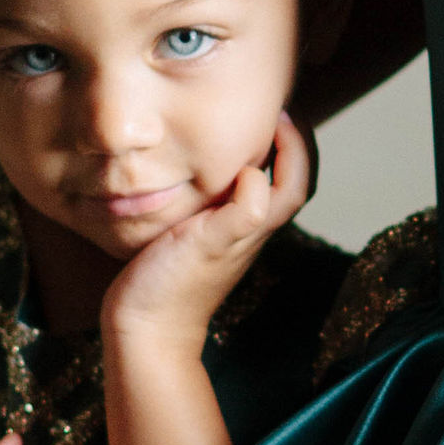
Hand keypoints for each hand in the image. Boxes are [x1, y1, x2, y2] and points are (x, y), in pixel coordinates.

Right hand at [99, 115, 312, 357]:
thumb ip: (241, 210)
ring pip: (262, 192)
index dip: (298, 146)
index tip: (279, 114)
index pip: (297, 181)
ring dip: (263, 158)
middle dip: (289, 147)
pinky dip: (230, 177)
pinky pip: (231, 201)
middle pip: (287, 184)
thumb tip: (258, 172)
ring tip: (244, 130)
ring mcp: (228, 238)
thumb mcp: (208, 242)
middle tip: (270, 113)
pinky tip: (205, 167)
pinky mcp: (204, 242)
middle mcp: (249, 231)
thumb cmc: (172, 288)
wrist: (145, 331)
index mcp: (256, 227)